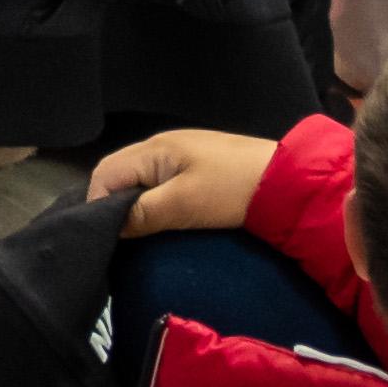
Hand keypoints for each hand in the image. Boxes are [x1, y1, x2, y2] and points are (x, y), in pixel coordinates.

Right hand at [91, 127, 276, 239]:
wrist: (289, 180)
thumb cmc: (233, 189)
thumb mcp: (184, 204)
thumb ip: (142, 214)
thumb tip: (108, 228)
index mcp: (153, 150)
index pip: (105, 174)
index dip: (98, 205)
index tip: (105, 238)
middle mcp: (161, 147)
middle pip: (119, 175)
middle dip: (112, 204)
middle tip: (118, 239)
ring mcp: (180, 155)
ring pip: (140, 180)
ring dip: (134, 205)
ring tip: (137, 234)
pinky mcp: (198, 167)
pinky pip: (160, 183)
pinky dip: (153, 201)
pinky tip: (162, 221)